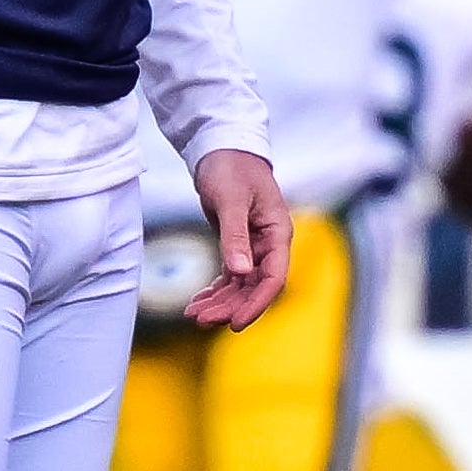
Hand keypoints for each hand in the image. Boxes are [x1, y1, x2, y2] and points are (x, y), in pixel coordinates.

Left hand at [183, 148, 290, 327]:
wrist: (221, 147)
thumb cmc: (231, 167)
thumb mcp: (231, 200)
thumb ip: (235, 236)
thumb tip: (240, 272)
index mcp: (277, 233)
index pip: (273, 277)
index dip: (256, 303)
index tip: (235, 323)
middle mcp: (269, 243)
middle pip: (254, 287)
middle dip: (230, 306)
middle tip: (201, 320)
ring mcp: (254, 246)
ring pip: (240, 284)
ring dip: (220, 302)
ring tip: (194, 315)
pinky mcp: (238, 244)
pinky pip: (230, 275)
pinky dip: (216, 290)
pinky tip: (198, 301)